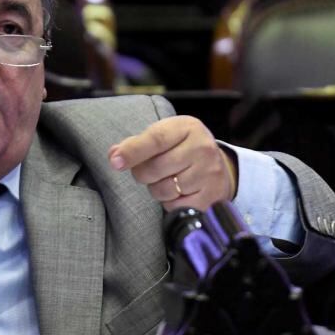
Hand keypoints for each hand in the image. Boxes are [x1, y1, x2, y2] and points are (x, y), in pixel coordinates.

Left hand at [108, 116, 235, 210]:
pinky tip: (179, 192)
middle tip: (150, 171)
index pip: (156, 139)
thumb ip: (138, 144)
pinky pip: (175, 206)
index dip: (133, 151)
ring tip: (168, 180)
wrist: (219, 166)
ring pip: (163, 190)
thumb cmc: (183, 148)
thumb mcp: (165, 136)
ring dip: (157, 189)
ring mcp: (209, 173)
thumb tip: (115, 155)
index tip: (116, 162)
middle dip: (143, 174)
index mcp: (187, 128)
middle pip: (155, 168)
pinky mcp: (211, 196)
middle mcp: (202, 148)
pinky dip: (171, 203)